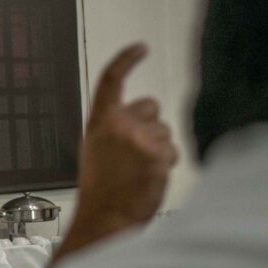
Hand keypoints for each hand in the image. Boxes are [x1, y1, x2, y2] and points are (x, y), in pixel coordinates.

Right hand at [54, 43, 177, 263]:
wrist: (105, 218)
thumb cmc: (100, 193)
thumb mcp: (96, 153)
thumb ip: (113, 132)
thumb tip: (137, 121)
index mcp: (99, 124)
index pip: (112, 81)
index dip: (126, 60)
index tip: (139, 48)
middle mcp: (118, 125)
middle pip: (150, 106)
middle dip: (151, 124)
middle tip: (139, 151)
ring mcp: (139, 139)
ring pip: (164, 131)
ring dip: (159, 149)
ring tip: (141, 172)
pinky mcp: (157, 154)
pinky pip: (172, 151)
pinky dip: (165, 165)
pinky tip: (149, 178)